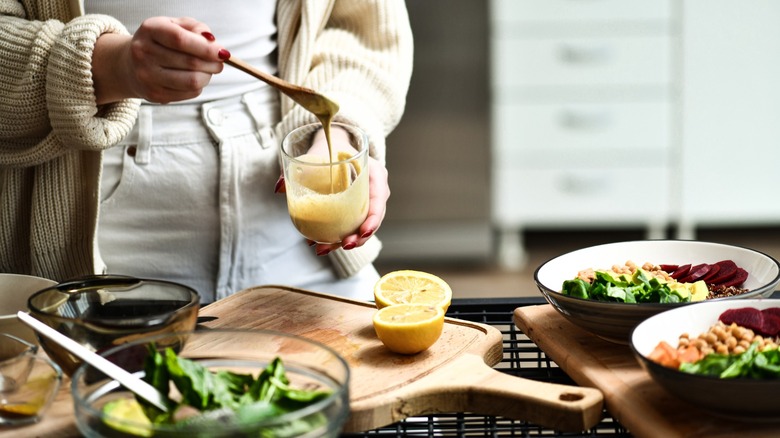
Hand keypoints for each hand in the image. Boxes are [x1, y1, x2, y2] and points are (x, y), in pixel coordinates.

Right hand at [92, 17, 226, 104]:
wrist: (131, 64)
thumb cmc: (160, 41)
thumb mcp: (175, 25)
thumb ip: (196, 28)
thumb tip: (213, 42)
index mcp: (150, 30)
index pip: (181, 40)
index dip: (206, 48)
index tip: (223, 52)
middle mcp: (144, 53)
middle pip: (190, 63)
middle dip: (213, 64)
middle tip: (219, 62)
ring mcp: (147, 76)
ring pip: (192, 81)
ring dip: (208, 77)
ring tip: (208, 70)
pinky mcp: (155, 95)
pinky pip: (189, 93)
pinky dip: (198, 86)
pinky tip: (193, 78)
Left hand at [274, 127, 390, 255]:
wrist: (334, 146)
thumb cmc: (331, 147)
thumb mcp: (319, 152)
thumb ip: (300, 167)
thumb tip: (279, 188)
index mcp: (374, 173)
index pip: (379, 199)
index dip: (373, 218)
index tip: (362, 231)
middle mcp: (375, 190)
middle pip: (373, 218)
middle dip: (360, 236)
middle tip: (344, 245)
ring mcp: (367, 201)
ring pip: (362, 226)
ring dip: (346, 241)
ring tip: (324, 249)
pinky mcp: (357, 209)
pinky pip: (352, 225)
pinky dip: (338, 236)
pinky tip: (320, 244)